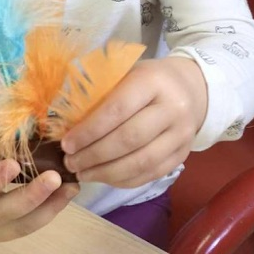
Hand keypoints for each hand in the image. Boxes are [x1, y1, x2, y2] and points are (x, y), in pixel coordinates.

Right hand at [0, 132, 79, 242]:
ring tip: (70, 188)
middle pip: (2, 214)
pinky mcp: (3, 236)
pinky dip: (49, 212)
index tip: (15, 164)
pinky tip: (65, 196)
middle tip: (55, 177)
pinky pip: (28, 228)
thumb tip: (14, 125)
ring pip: (20, 227)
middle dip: (31, 197)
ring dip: (48, 208)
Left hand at [61, 57, 207, 187]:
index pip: (117, 109)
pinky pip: (150, 174)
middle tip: (70, 162)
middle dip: (94, 155)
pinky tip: (103, 177)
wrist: (190, 89)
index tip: (66, 144)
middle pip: (129, 139)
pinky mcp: (182, 155)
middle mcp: (173, 108)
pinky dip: (123, 180)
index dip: (89, 130)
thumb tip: (63, 120)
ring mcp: (182, 135)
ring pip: (141, 162)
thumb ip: (99, 93)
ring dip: (106, 173)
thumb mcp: (124, 73)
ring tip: (82, 173)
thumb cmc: (146, 80)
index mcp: (153, 81)